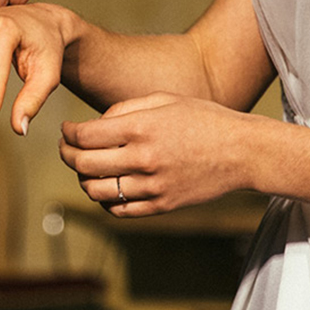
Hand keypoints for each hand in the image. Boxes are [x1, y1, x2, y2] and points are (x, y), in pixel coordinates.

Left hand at [59, 93, 258, 215]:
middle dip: (66, 155)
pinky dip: (104, 200)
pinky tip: (106, 187)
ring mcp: (152, 186)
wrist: (243, 151)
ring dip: (82, 179)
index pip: (84, 135)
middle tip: (66, 148)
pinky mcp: (162, 205)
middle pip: (83, 164)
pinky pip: (119, 210)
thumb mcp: (163, 99)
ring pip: (96, 191)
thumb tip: (94, 125)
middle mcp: (142, 158)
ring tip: (85, 169)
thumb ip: (123, 109)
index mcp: (140, 128)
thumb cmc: (203, 119)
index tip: (66, 130)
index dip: (67, 133)